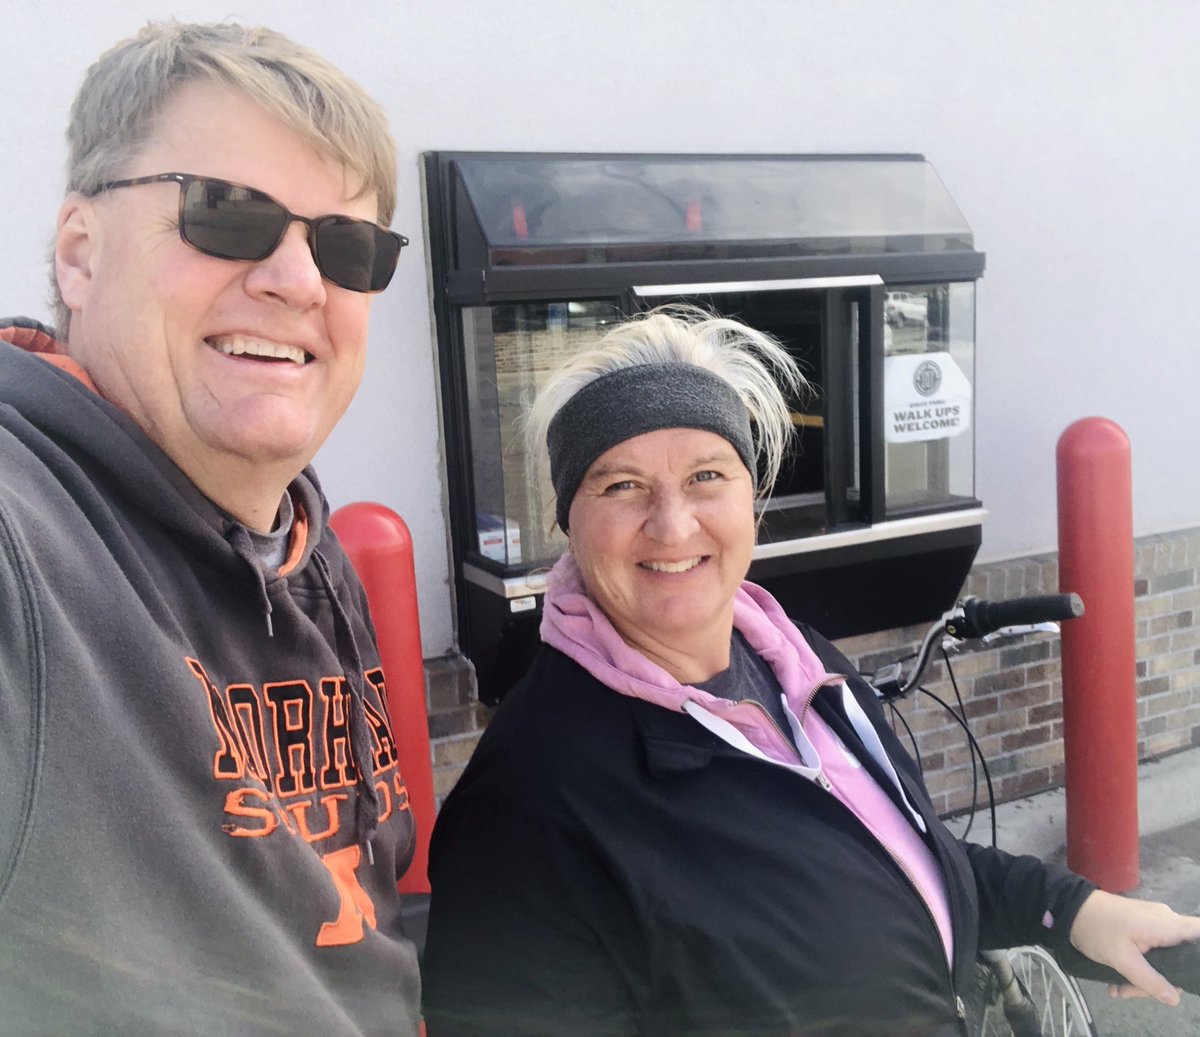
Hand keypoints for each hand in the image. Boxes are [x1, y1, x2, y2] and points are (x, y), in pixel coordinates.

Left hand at [1068, 889, 1199, 1005]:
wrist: (1068, 908)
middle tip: (1131, 992)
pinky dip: (1136, 968)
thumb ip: (1150, 980)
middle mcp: (1166, 922)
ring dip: (1142, 978)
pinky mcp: (1140, 928)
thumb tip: (1175, 999)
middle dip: (1159, 982)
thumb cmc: (1096, 928)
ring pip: (1162, 960)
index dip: (1199, 958)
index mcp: (1167, 925)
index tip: (1190, 976)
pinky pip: (1149, 952)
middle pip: (1181, 959)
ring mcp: (1153, 925)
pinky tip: (1117, 981)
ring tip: (1118, 989)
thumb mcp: (1121, 959)